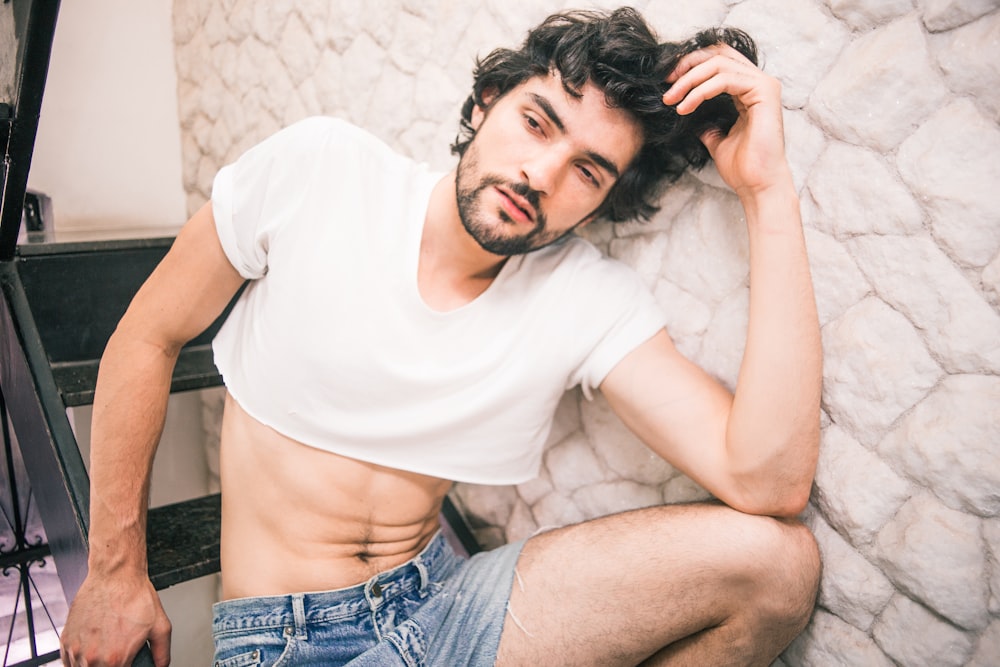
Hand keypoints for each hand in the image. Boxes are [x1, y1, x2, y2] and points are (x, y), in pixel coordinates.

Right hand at [60, 572, 170, 665]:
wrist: (115, 575)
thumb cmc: (135, 597)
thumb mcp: (161, 627)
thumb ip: (161, 654)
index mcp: (115, 659)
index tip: (128, 662)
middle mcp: (92, 658)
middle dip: (111, 666)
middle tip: (119, 656)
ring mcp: (76, 650)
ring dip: (94, 665)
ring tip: (107, 650)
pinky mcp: (66, 640)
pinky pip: (68, 662)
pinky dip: (79, 661)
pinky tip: (92, 651)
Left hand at [662, 44, 792, 198]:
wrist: (756, 185)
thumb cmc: (741, 167)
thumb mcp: (716, 139)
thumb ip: (706, 122)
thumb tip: (686, 111)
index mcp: (748, 89)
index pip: (718, 60)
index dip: (691, 64)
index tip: (667, 81)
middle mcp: (758, 81)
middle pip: (718, 53)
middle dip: (688, 64)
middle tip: (666, 84)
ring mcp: (763, 84)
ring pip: (719, 64)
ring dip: (689, 80)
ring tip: (671, 100)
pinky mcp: (765, 91)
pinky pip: (725, 79)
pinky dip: (700, 91)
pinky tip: (684, 107)